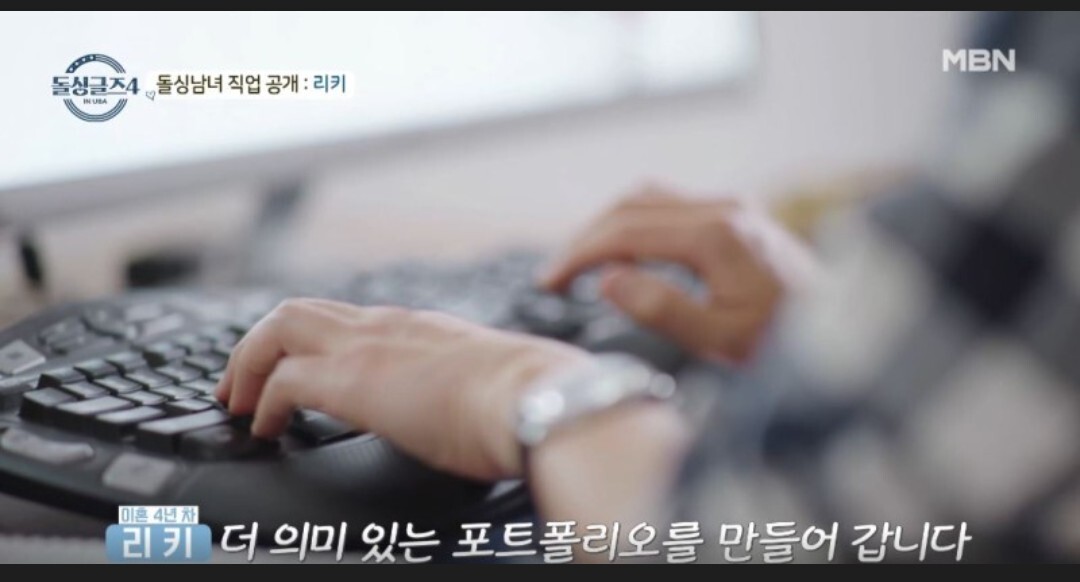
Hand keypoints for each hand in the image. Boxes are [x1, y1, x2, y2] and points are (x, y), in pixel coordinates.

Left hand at [215, 298, 587, 480]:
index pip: (342, 319)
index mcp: (413, 326)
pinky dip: (263, 403)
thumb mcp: (481, 379)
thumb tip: (460, 407)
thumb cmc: (524, 396)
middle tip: (241, 383)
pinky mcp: (353, 381)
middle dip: (257, 345)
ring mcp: (366, 347)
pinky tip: (265, 427)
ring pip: (278, 327)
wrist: (535, 397)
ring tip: (239, 401)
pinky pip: (284, 381)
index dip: (305, 342)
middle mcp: (383, 325)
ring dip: (249, 364)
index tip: (290, 371)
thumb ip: (457, 382)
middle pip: (296, 310)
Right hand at [539, 186, 815, 362]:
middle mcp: (725, 208)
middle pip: (633, 203)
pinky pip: (673, 205)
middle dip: (588, 236)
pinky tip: (628, 256)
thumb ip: (660, 308)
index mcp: (717, 236)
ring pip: (651, 197)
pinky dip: (638, 224)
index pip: (626, 230)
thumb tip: (606, 280)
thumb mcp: (720, 338)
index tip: (549, 280)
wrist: (851, 337)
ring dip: (611, 225)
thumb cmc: (788, 344)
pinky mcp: (739, 216)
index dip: (580, 253)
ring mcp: (734, 207)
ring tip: (584, 264)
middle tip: (557, 274)